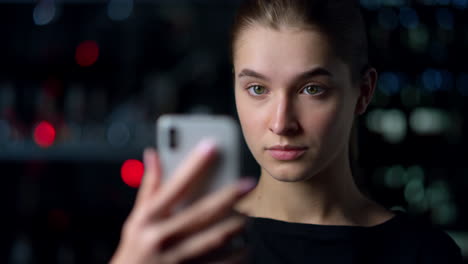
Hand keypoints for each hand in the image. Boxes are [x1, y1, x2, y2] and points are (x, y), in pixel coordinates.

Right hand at [110, 140, 254, 263]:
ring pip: (211, 239)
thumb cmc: (134, 250)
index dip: (192, 166)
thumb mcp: (135, 219)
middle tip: (249, 183)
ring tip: (250, 215)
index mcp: (146, 219)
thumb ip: (148, 188)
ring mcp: (172, 259)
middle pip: (198, 213)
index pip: (173, 187)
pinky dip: (234, 255)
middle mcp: (157, 237)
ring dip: (234, 226)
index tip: (211, 146)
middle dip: (227, 196)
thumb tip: (153, 154)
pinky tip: (245, 246)